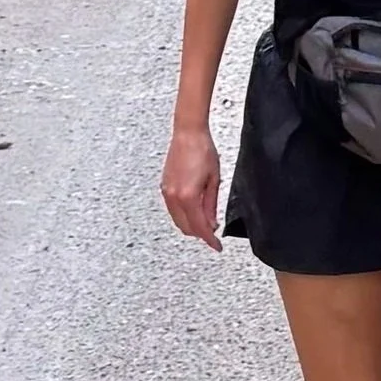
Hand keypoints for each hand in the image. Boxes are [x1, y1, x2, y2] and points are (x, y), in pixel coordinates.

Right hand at [161, 122, 223, 248]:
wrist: (188, 134)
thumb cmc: (203, 151)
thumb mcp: (213, 180)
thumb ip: (211, 205)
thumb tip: (211, 224)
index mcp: (188, 196)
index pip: (199, 227)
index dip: (209, 240)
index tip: (216, 246)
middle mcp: (173, 197)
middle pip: (186, 227)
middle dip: (200, 233)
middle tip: (213, 233)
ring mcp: (166, 192)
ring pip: (178, 220)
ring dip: (191, 225)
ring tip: (206, 221)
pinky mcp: (164, 187)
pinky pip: (173, 210)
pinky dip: (183, 215)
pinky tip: (194, 210)